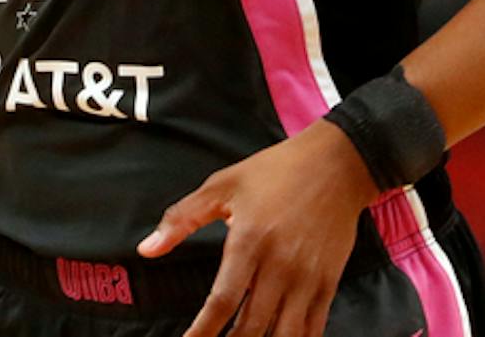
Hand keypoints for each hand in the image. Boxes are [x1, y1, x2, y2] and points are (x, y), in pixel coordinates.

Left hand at [139, 120, 379, 336]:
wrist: (337, 164)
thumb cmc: (275, 172)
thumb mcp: (222, 185)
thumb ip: (182, 219)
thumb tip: (147, 249)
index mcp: (249, 240)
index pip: (222, 301)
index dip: (202, 331)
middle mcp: (280, 265)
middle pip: (252, 326)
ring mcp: (308, 277)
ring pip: (284, 334)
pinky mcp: (328, 282)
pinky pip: (313, 328)